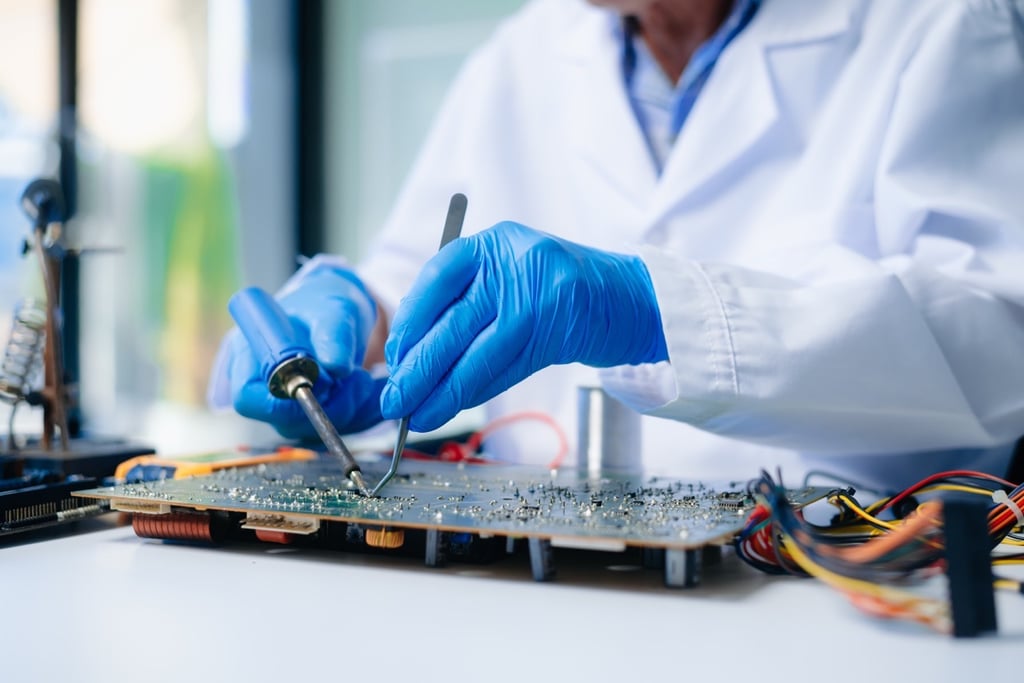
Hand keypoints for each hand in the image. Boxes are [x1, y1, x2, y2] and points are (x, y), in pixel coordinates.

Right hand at [220, 263, 385, 438]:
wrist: (338, 314)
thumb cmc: (325, 304)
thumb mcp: (334, 308)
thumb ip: (334, 334)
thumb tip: (337, 367)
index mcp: (251, 356)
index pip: (248, 398)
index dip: (282, 404)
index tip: (323, 385)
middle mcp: (263, 387)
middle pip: (286, 422)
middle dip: (330, 405)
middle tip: (359, 379)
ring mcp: (287, 406)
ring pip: (316, 430)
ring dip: (350, 409)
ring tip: (367, 379)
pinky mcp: (312, 416)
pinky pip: (338, 428)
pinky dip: (362, 413)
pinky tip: (373, 391)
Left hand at [381, 222, 667, 430]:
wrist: (629, 300)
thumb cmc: (557, 289)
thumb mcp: (509, 276)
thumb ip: (465, 300)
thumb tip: (409, 352)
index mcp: (494, 243)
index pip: (437, 279)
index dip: (411, 322)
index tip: (394, 356)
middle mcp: (516, 263)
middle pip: (454, 323)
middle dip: (419, 369)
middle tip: (395, 400)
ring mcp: (541, 295)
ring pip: (479, 353)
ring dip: (446, 392)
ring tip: (419, 416)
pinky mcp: (559, 329)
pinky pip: (507, 368)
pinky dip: (478, 391)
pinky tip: (456, 406)